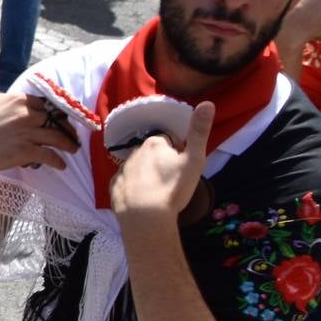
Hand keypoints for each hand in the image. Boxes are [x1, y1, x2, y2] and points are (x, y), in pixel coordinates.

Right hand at [0, 45, 81, 170]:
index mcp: (19, 99)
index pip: (46, 104)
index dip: (54, 112)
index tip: (58, 118)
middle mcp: (27, 115)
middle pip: (56, 120)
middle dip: (65, 128)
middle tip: (70, 135)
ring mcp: (28, 134)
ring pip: (58, 138)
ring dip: (68, 145)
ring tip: (72, 150)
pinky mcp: (26, 152)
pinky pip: (50, 156)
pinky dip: (58, 161)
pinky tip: (61, 165)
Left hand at [110, 100, 214, 222]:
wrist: (146, 218)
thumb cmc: (173, 188)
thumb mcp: (194, 159)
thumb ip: (199, 131)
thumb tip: (207, 102)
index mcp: (154, 143)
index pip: (167, 141)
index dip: (176, 152)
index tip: (181, 168)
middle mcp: (134, 152)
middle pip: (151, 153)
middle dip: (160, 162)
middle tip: (170, 181)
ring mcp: (121, 170)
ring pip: (137, 167)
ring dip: (146, 174)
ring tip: (157, 192)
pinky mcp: (113, 187)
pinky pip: (125, 183)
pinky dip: (133, 188)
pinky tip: (142, 199)